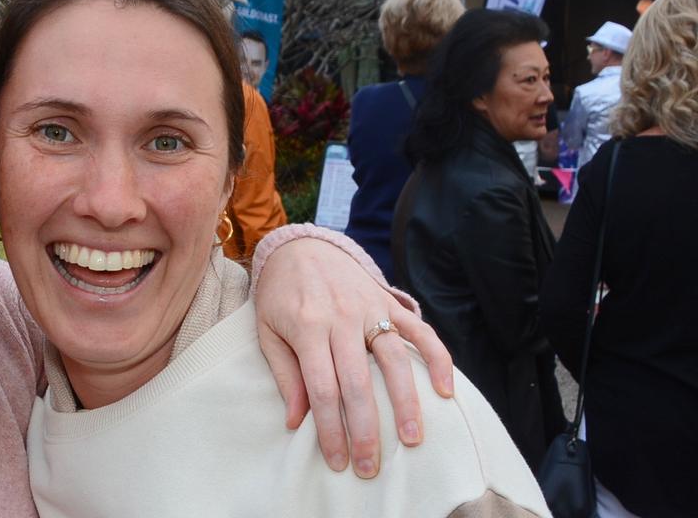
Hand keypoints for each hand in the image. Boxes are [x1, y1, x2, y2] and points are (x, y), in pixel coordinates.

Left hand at [254, 237, 452, 477]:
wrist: (300, 246)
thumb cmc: (279, 295)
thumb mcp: (267, 332)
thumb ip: (284, 375)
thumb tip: (295, 422)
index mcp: (307, 328)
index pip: (322, 389)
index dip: (330, 429)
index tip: (337, 460)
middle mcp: (341, 318)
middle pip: (358, 383)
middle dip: (366, 430)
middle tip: (372, 467)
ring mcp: (369, 307)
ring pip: (394, 360)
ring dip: (406, 403)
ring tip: (413, 440)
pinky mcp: (389, 301)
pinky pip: (420, 331)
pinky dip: (436, 359)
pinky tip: (446, 390)